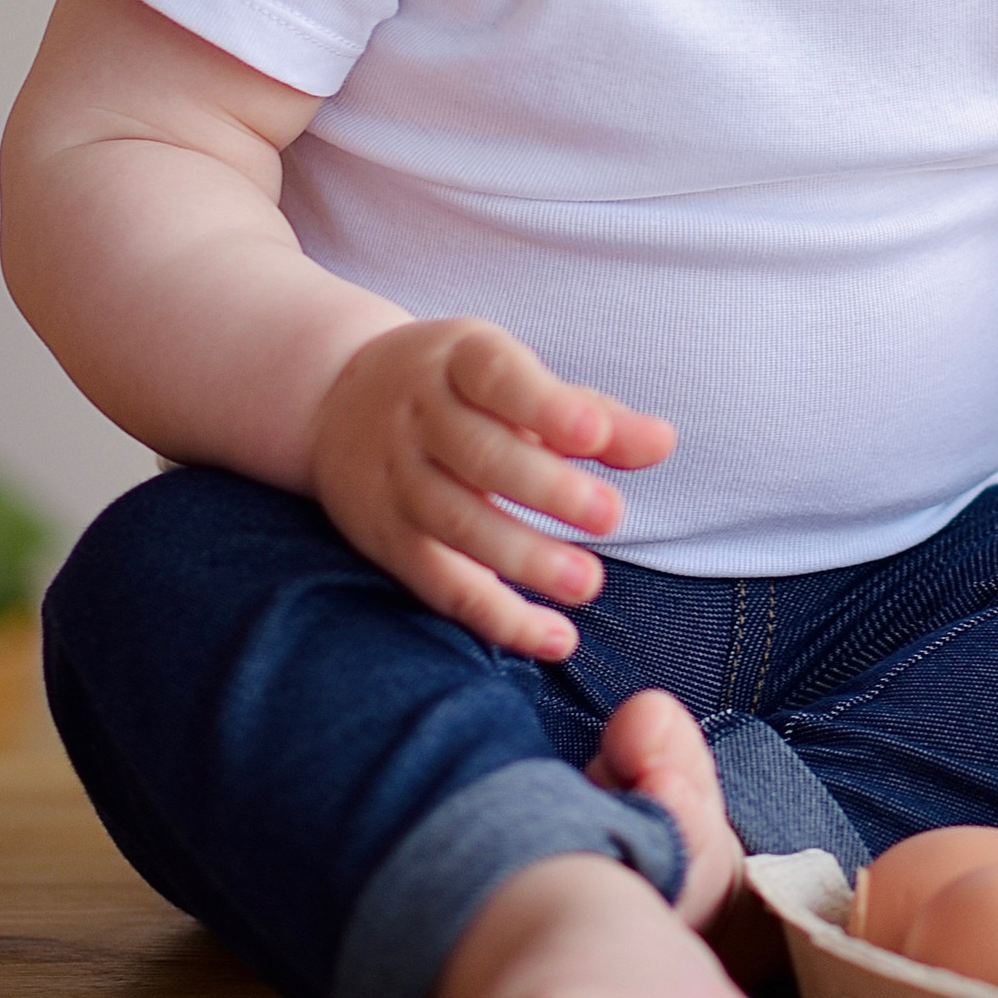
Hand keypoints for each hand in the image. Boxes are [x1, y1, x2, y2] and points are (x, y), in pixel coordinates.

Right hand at [310, 319, 674, 660]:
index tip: (594, 431)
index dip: (546, 405)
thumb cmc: (457, 387)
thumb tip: (664, 443)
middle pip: (480, 456)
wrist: (333, 401)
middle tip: (611, 516)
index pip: (499, 377)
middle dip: (546, 488)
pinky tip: (552, 637)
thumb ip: (590, 414)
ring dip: (523, 559)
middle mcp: (419, 418)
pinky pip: (440, 584)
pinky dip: (495, 616)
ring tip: (588, 584)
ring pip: (456, 524)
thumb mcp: (514, 377)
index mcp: (459, 360)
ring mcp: (396, 480)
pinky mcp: (386, 541)